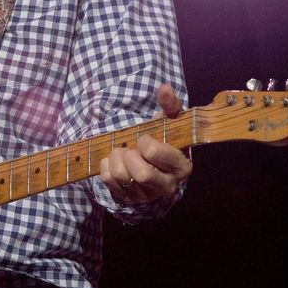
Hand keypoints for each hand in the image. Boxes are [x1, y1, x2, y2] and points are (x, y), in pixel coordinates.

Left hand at [99, 84, 193, 204]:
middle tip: (132, 148)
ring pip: (121, 176)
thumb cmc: (164, 140)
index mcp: (181, 167)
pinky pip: (108, 181)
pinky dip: (106, 165)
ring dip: (116, 157)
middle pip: (140, 174)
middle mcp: (167, 187)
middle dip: (130, 155)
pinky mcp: (128, 199)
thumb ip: (169, 105)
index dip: (145, 142)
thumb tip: (164, 88)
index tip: (145, 138)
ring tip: (123, 152)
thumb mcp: (170, 122)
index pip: (154, 153)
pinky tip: (116, 161)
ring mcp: (147, 196)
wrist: (154, 163)